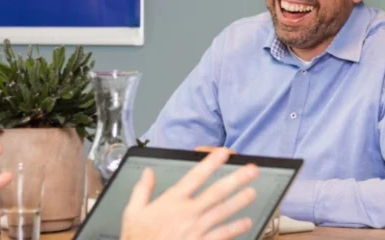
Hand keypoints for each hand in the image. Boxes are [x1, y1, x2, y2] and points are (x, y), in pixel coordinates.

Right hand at [121, 148, 258, 239]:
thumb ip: (142, 190)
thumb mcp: (132, 213)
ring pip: (223, 212)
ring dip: (239, 201)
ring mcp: (196, 230)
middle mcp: (187, 213)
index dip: (211, 163)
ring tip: (252, 192)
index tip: (224, 153)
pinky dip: (235, 228)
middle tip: (251, 170)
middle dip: (236, 180)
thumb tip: (148, 172)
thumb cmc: (137, 239)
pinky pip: (221, 235)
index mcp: (171, 201)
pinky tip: (245, 222)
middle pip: (216, 192)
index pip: (195, 176)